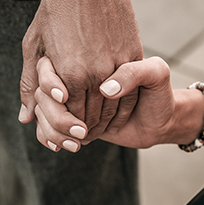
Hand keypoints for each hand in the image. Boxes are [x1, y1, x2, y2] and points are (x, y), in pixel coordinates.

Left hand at [19, 0, 141, 141]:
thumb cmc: (57, 9)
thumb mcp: (34, 45)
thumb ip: (29, 85)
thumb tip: (25, 117)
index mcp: (68, 74)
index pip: (69, 117)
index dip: (67, 130)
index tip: (67, 137)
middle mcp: (94, 75)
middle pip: (91, 117)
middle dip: (84, 131)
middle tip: (81, 137)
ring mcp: (116, 67)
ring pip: (112, 109)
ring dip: (104, 122)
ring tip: (98, 127)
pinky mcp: (133, 58)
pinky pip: (128, 93)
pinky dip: (121, 106)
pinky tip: (113, 108)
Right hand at [34, 56, 177, 149]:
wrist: (160, 120)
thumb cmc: (160, 94)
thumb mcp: (156, 75)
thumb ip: (135, 74)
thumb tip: (105, 90)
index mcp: (93, 59)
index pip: (55, 66)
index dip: (51, 82)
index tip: (63, 96)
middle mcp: (76, 76)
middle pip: (46, 94)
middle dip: (56, 116)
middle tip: (81, 132)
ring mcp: (70, 98)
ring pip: (43, 112)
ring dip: (55, 130)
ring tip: (79, 142)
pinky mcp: (71, 117)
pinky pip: (47, 127)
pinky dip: (52, 137)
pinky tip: (69, 145)